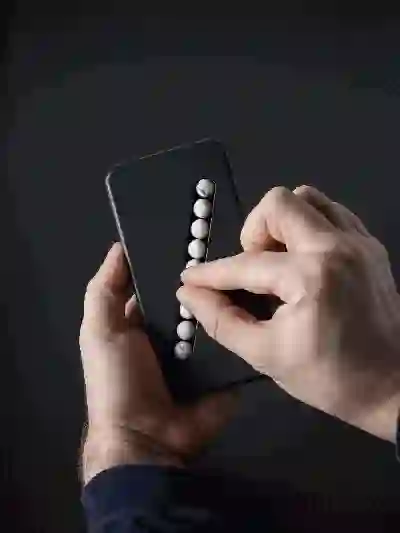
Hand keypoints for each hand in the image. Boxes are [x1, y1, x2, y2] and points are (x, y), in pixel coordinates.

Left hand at [80, 243, 234, 483]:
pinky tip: (269, 306)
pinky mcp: (223, 368)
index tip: (198, 233)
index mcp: (141, 321)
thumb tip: (119, 247)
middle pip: (193, 298)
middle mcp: (173, 333)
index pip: (160, 282)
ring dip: (231, 300)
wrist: (150, 439)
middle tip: (236, 250)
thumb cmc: (118, 380)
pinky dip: (246, 328)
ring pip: (217, 316)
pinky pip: (236, 342)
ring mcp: (201, 351)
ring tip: (257, 273)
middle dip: (208, 279)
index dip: (173, 260)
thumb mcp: (100, 331)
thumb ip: (105, 290)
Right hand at [178, 186, 399, 441]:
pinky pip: (331, 212)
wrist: (396, 386)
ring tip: (279, 261)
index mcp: (310, 277)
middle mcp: (336, 247)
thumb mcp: (266, 355)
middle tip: (254, 268)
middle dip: (253, 233)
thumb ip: (221, 320)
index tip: (189, 278)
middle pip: (278, 204)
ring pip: (308, 198)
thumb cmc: (330, 378)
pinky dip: (309, 226)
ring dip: (282, 224)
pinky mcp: (370, 245)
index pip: (245, 264)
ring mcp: (358, 242)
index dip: (210, 273)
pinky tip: (304, 259)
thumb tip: (189, 294)